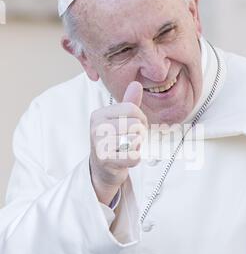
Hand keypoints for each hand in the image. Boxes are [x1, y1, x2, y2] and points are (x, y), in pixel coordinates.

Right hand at [89, 81, 146, 204]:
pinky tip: (125, 159)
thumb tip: (136, 84)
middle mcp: (96, 126)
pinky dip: (134, 160)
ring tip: (126, 149)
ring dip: (136, 147)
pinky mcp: (105, 159)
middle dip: (140, 134)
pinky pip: (133, 157)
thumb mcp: (120, 120)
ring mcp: (99, 143)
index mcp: (100, 114)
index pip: (132, 109)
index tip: (137, 128)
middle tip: (131, 141)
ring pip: (135, 140)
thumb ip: (129, 103)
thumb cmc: (114, 142)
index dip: (142, 119)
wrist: (102, 169)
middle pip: (135, 124)